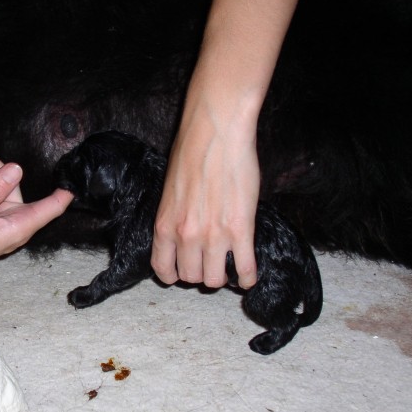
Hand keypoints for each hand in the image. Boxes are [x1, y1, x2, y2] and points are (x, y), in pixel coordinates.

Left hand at [151, 105, 259, 289]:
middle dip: (200, 273)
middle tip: (211, 264)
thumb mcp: (170, 191)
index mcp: (164, 225)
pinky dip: (247, 278)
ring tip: (228, 268)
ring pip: (215, 279)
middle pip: (191, 277)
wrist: (215, 131)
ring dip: (222, 276)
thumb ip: (174, 217)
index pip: (163, 269)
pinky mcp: (240, 230)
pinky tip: (248, 275)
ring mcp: (213, 236)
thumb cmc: (192, 152)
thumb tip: (182, 233)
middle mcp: (185, 236)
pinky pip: (245, 269)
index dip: (174, 275)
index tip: (183, 272)